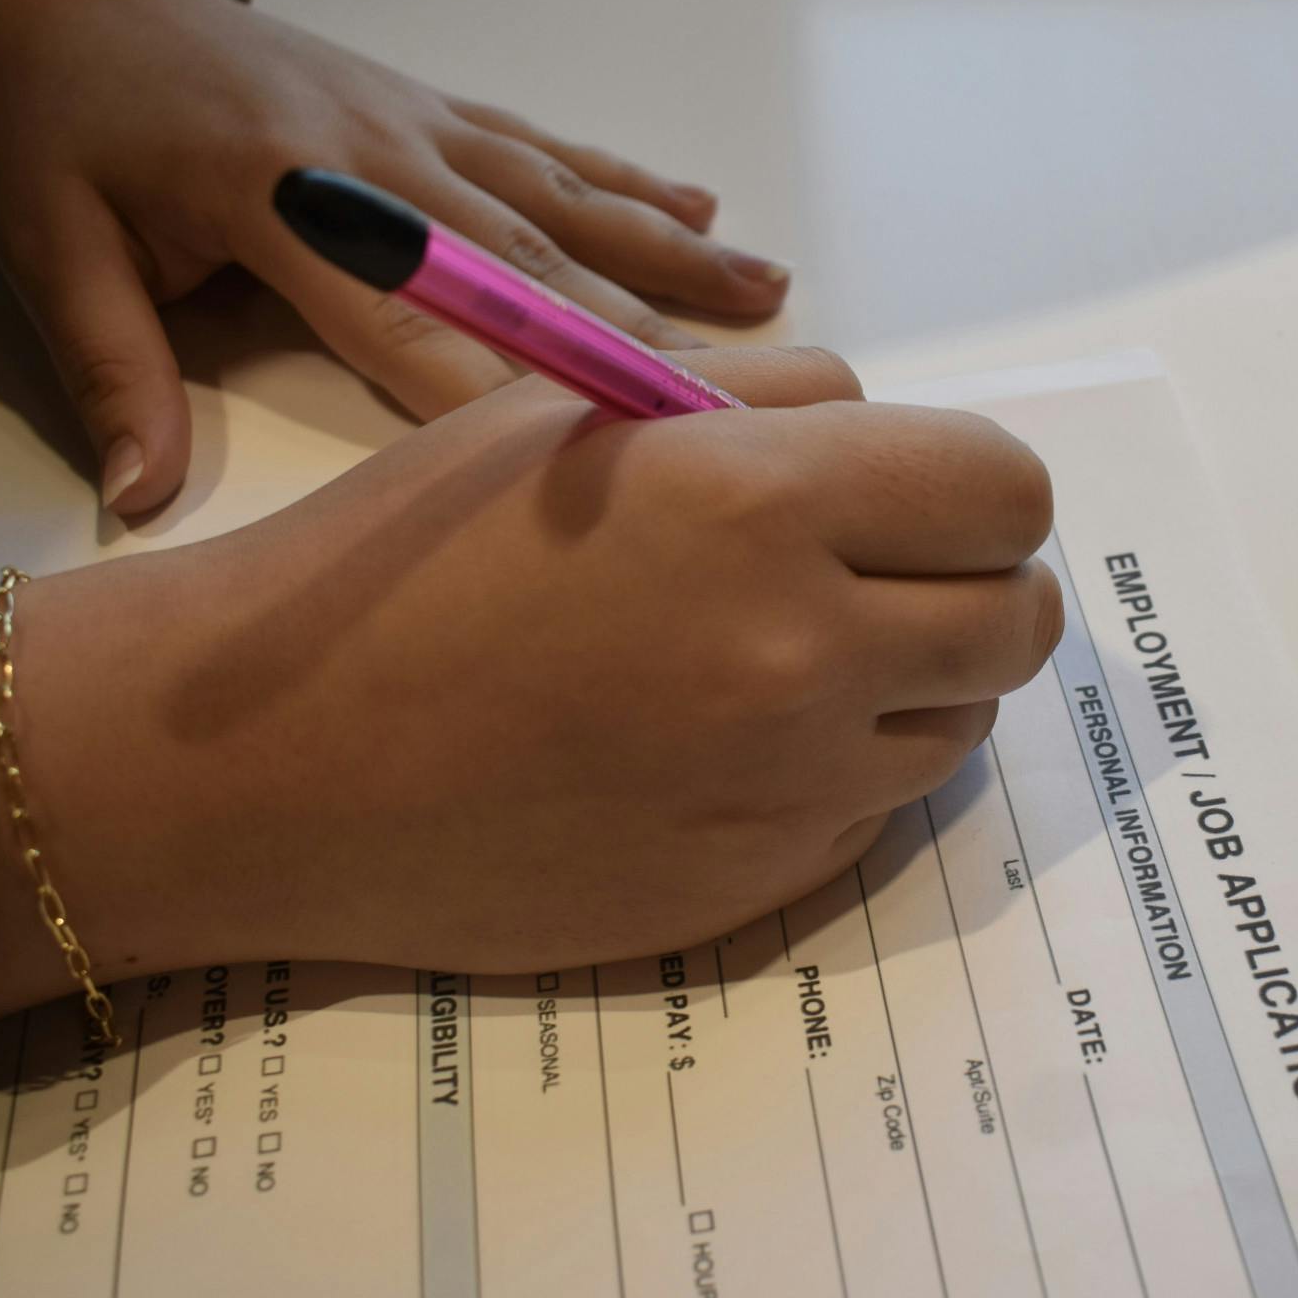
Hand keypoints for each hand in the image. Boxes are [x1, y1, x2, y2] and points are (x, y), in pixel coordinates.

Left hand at [0, 0, 792, 513]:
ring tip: (771, 301)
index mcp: (285, 199)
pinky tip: (702, 207)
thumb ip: (109, 370)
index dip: (510, 400)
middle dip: (635, 343)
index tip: (600, 465)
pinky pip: (548, 147)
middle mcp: (381, 159)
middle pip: (528, 267)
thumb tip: (139, 498)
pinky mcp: (433, 107)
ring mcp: (420, 125)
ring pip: (564, 202)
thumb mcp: (50, 246)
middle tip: (740, 409)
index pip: (417, 324)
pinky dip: (628, 180)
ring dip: (670, 257)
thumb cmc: (67, 130)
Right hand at [0, 348, 1061, 1013]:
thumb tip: (875, 433)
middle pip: (1018, 620)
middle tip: (874, 578)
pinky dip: (831, 773)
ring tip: (777, 664)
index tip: (916, 499)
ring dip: (908, 685)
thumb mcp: (572, 416)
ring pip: (957, 726)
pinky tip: (715, 751)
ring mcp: (787, 794)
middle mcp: (805, 657)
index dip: (972, 490)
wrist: (279, 765)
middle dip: (969, 586)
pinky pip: (867, 814)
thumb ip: (758, 404)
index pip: (1005, 491)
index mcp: (760, 506)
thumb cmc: (402, 562)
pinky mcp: (755, 892)